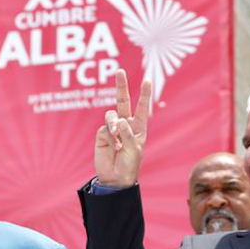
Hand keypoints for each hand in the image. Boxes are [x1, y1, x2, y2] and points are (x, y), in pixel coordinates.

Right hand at [93, 69, 151, 187]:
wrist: (115, 178)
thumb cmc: (129, 165)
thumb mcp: (134, 149)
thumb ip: (127, 133)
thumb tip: (119, 119)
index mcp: (138, 128)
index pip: (142, 108)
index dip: (144, 94)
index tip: (147, 80)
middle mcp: (125, 125)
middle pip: (123, 101)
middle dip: (121, 86)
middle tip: (119, 70)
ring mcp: (112, 129)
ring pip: (111, 115)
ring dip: (114, 124)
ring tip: (118, 140)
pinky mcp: (102, 134)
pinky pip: (105, 128)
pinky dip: (110, 136)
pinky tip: (113, 147)